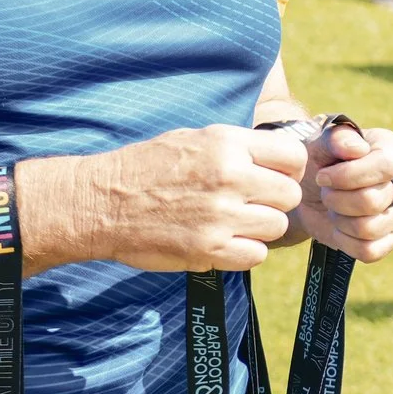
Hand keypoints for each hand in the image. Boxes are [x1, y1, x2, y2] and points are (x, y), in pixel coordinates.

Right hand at [31, 125, 307, 272]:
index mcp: (226, 144)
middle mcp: (229, 177)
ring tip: (233, 222)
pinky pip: (256, 255)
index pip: (292, 156)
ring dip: (260, 227)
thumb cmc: (146, 168)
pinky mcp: (209, 249)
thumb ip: (238, 148)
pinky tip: (224, 241)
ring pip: (277, 226)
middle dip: (275, 200)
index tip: (274, 177)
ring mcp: (220, 216)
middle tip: (252, 203)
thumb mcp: (194, 139)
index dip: (288, 169)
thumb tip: (279, 159)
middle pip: (289, 195)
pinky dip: (244, 251)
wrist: (100, 203)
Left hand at [295, 121, 392, 262]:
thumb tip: (358, 149)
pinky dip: (346, 242)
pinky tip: (340, 228)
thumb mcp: (319, 143)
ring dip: (339, 221)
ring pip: (369, 228)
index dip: (349, 176)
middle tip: (326, 193)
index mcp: (391, 149)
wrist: (309, 191)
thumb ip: (337, 138)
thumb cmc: (319, 161)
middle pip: (372, 201)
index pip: (386, 166)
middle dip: (336, 200)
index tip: (322, 176)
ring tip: (334, 208)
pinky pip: (370, 251)